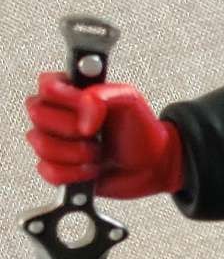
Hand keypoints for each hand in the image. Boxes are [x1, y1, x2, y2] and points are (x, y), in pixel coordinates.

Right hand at [25, 72, 183, 197]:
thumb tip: (83, 118)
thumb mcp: (129, 100)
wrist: (151, 164)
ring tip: (99, 152)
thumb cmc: (140, 129)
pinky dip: (75, 173)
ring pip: (42, 145)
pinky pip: (48, 171)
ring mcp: (54, 141)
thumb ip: (102, 95)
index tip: (90, 108)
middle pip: (38, 115)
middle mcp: (57, 113)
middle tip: (96, 133)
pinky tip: (93, 169)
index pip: (47, 85)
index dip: (66, 98)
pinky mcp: (56, 167)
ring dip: (77, 153)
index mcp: (71, 91)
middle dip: (72, 128)